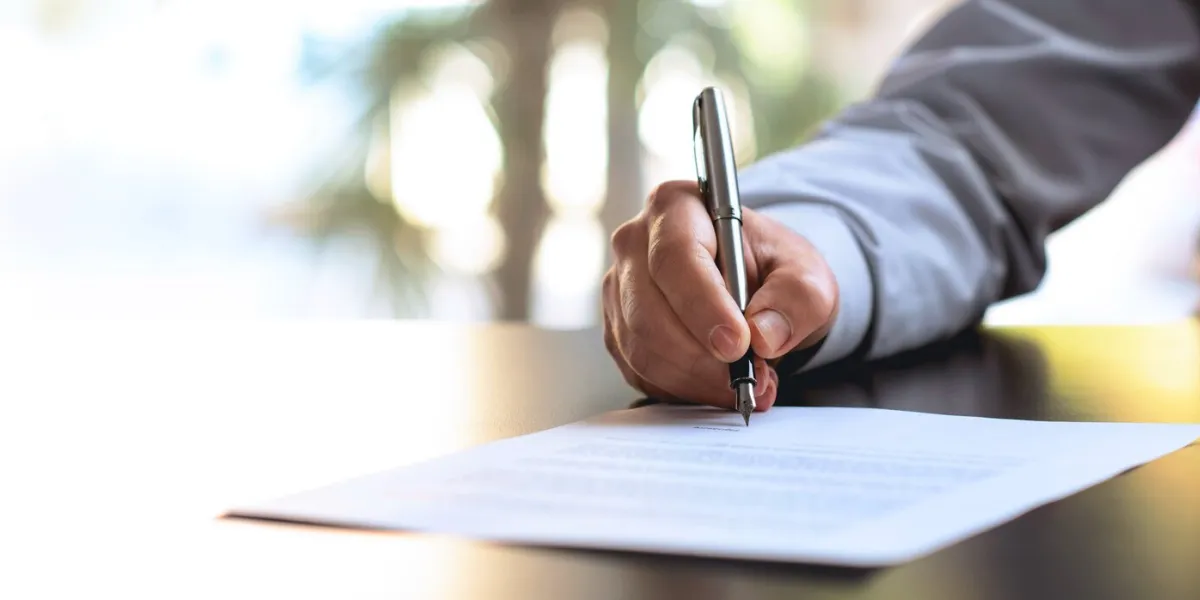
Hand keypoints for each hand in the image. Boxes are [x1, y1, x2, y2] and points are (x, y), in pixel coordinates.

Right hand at [602, 180, 838, 410]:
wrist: (755, 285)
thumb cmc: (772, 268)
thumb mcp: (806, 275)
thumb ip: (797, 298)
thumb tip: (764, 336)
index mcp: (676, 207)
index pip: (675, 257)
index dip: (703, 306)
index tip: (738, 344)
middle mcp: (635, 244)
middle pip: (648, 311)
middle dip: (701, 357)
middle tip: (751, 377)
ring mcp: (620, 289)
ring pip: (641, 348)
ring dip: (695, 379)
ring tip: (746, 384)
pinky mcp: (618, 329)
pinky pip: (639, 371)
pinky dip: (683, 389)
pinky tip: (717, 385)